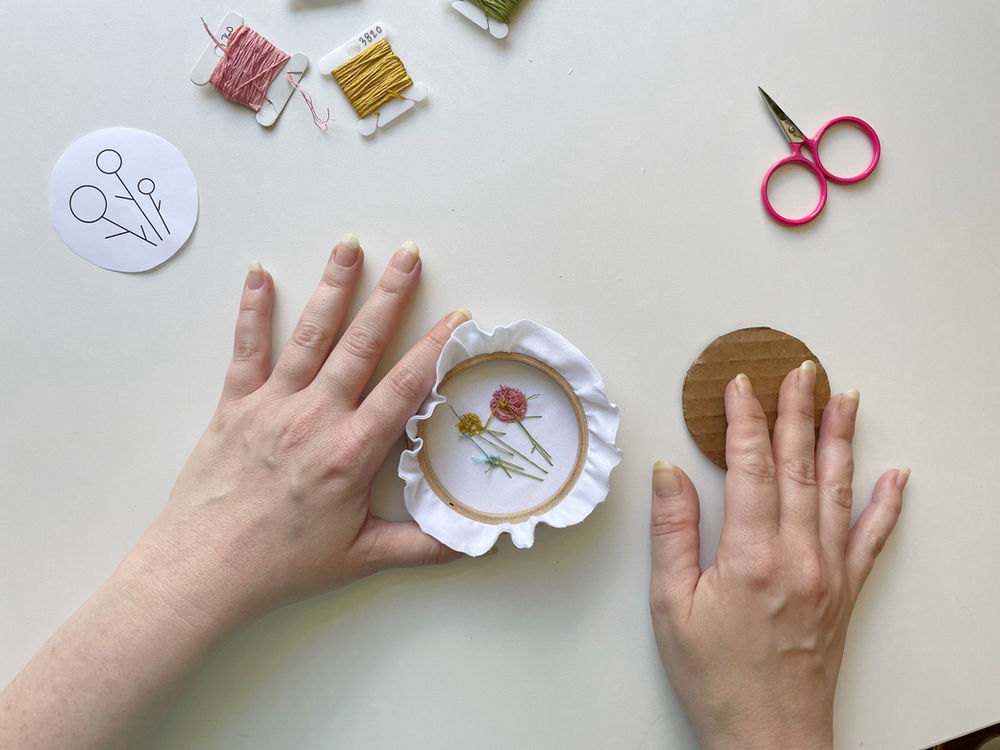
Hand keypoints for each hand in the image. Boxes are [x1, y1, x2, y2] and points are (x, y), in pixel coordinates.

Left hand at [125, 236, 467, 633]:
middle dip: (389, 296)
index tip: (457, 319)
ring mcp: (273, 405)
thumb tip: (470, 542)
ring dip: (332, 288)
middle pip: (360, 344)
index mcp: (352, 451)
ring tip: (349, 247)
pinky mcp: (235, 404)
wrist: (205, 567)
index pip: (405, 387)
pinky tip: (259, 274)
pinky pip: (246, 348)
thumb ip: (420, 546)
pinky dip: (252, 310)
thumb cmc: (282, 563)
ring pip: (310, 335)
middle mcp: (316, 416)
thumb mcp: (360, 557)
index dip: (435, 348)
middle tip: (408, 255)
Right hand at [649, 363, 906, 749]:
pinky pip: (873, 538)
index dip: (745, 420)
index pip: (752, 466)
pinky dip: (886, 503)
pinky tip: (895, 476)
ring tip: (845, 399)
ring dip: (841, 439)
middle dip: (799, 412)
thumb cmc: (715, 675)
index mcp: (751, 555)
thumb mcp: (670, 604)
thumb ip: (671, 533)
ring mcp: (831, 572)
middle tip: (799, 371)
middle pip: (801, 466)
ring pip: (839, 490)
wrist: (767, 735)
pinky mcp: (847, 592)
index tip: (740, 385)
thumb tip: (669, 475)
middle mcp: (799, 556)